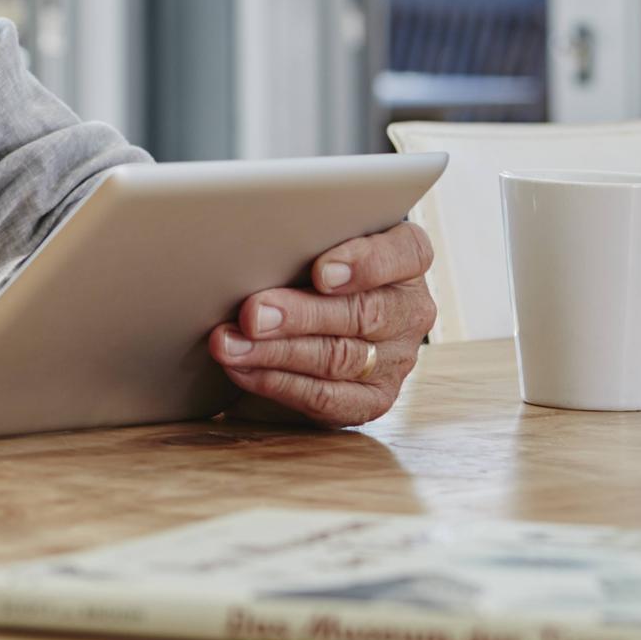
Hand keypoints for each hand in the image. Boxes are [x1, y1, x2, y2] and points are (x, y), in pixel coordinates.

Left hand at [207, 221, 436, 426]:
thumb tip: (252, 249)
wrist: (318, 317)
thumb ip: (304, 241)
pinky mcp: (374, 398)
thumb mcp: (318, 241)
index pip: (406, 253)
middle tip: (252, 313)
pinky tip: (243, 368)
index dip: (365, 263)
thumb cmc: (312, 264)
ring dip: (276, 352)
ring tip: (230, 343)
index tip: (320, 272)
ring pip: (338, 358)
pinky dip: (278, 383)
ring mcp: (397, 358)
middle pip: (363, 313)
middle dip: (300, 315)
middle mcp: (410, 310)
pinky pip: (326, 397)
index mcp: (407, 260)